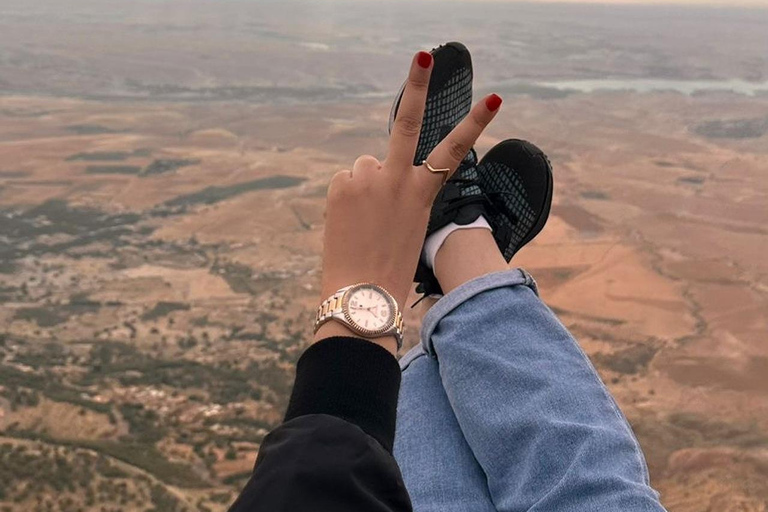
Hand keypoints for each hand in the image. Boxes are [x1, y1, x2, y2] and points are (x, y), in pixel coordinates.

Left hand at [314, 51, 500, 352]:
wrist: (360, 294)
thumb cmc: (392, 268)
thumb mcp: (410, 226)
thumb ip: (399, 191)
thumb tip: (373, 167)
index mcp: (422, 193)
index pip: (454, 150)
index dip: (476, 122)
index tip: (494, 97)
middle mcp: (395, 178)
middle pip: (406, 122)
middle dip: (416, 85)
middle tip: (423, 55)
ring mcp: (366, 179)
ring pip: (367, 166)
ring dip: (367, 183)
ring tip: (365, 220)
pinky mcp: (340, 184)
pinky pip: (348, 180)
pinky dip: (349, 195)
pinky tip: (350, 221)